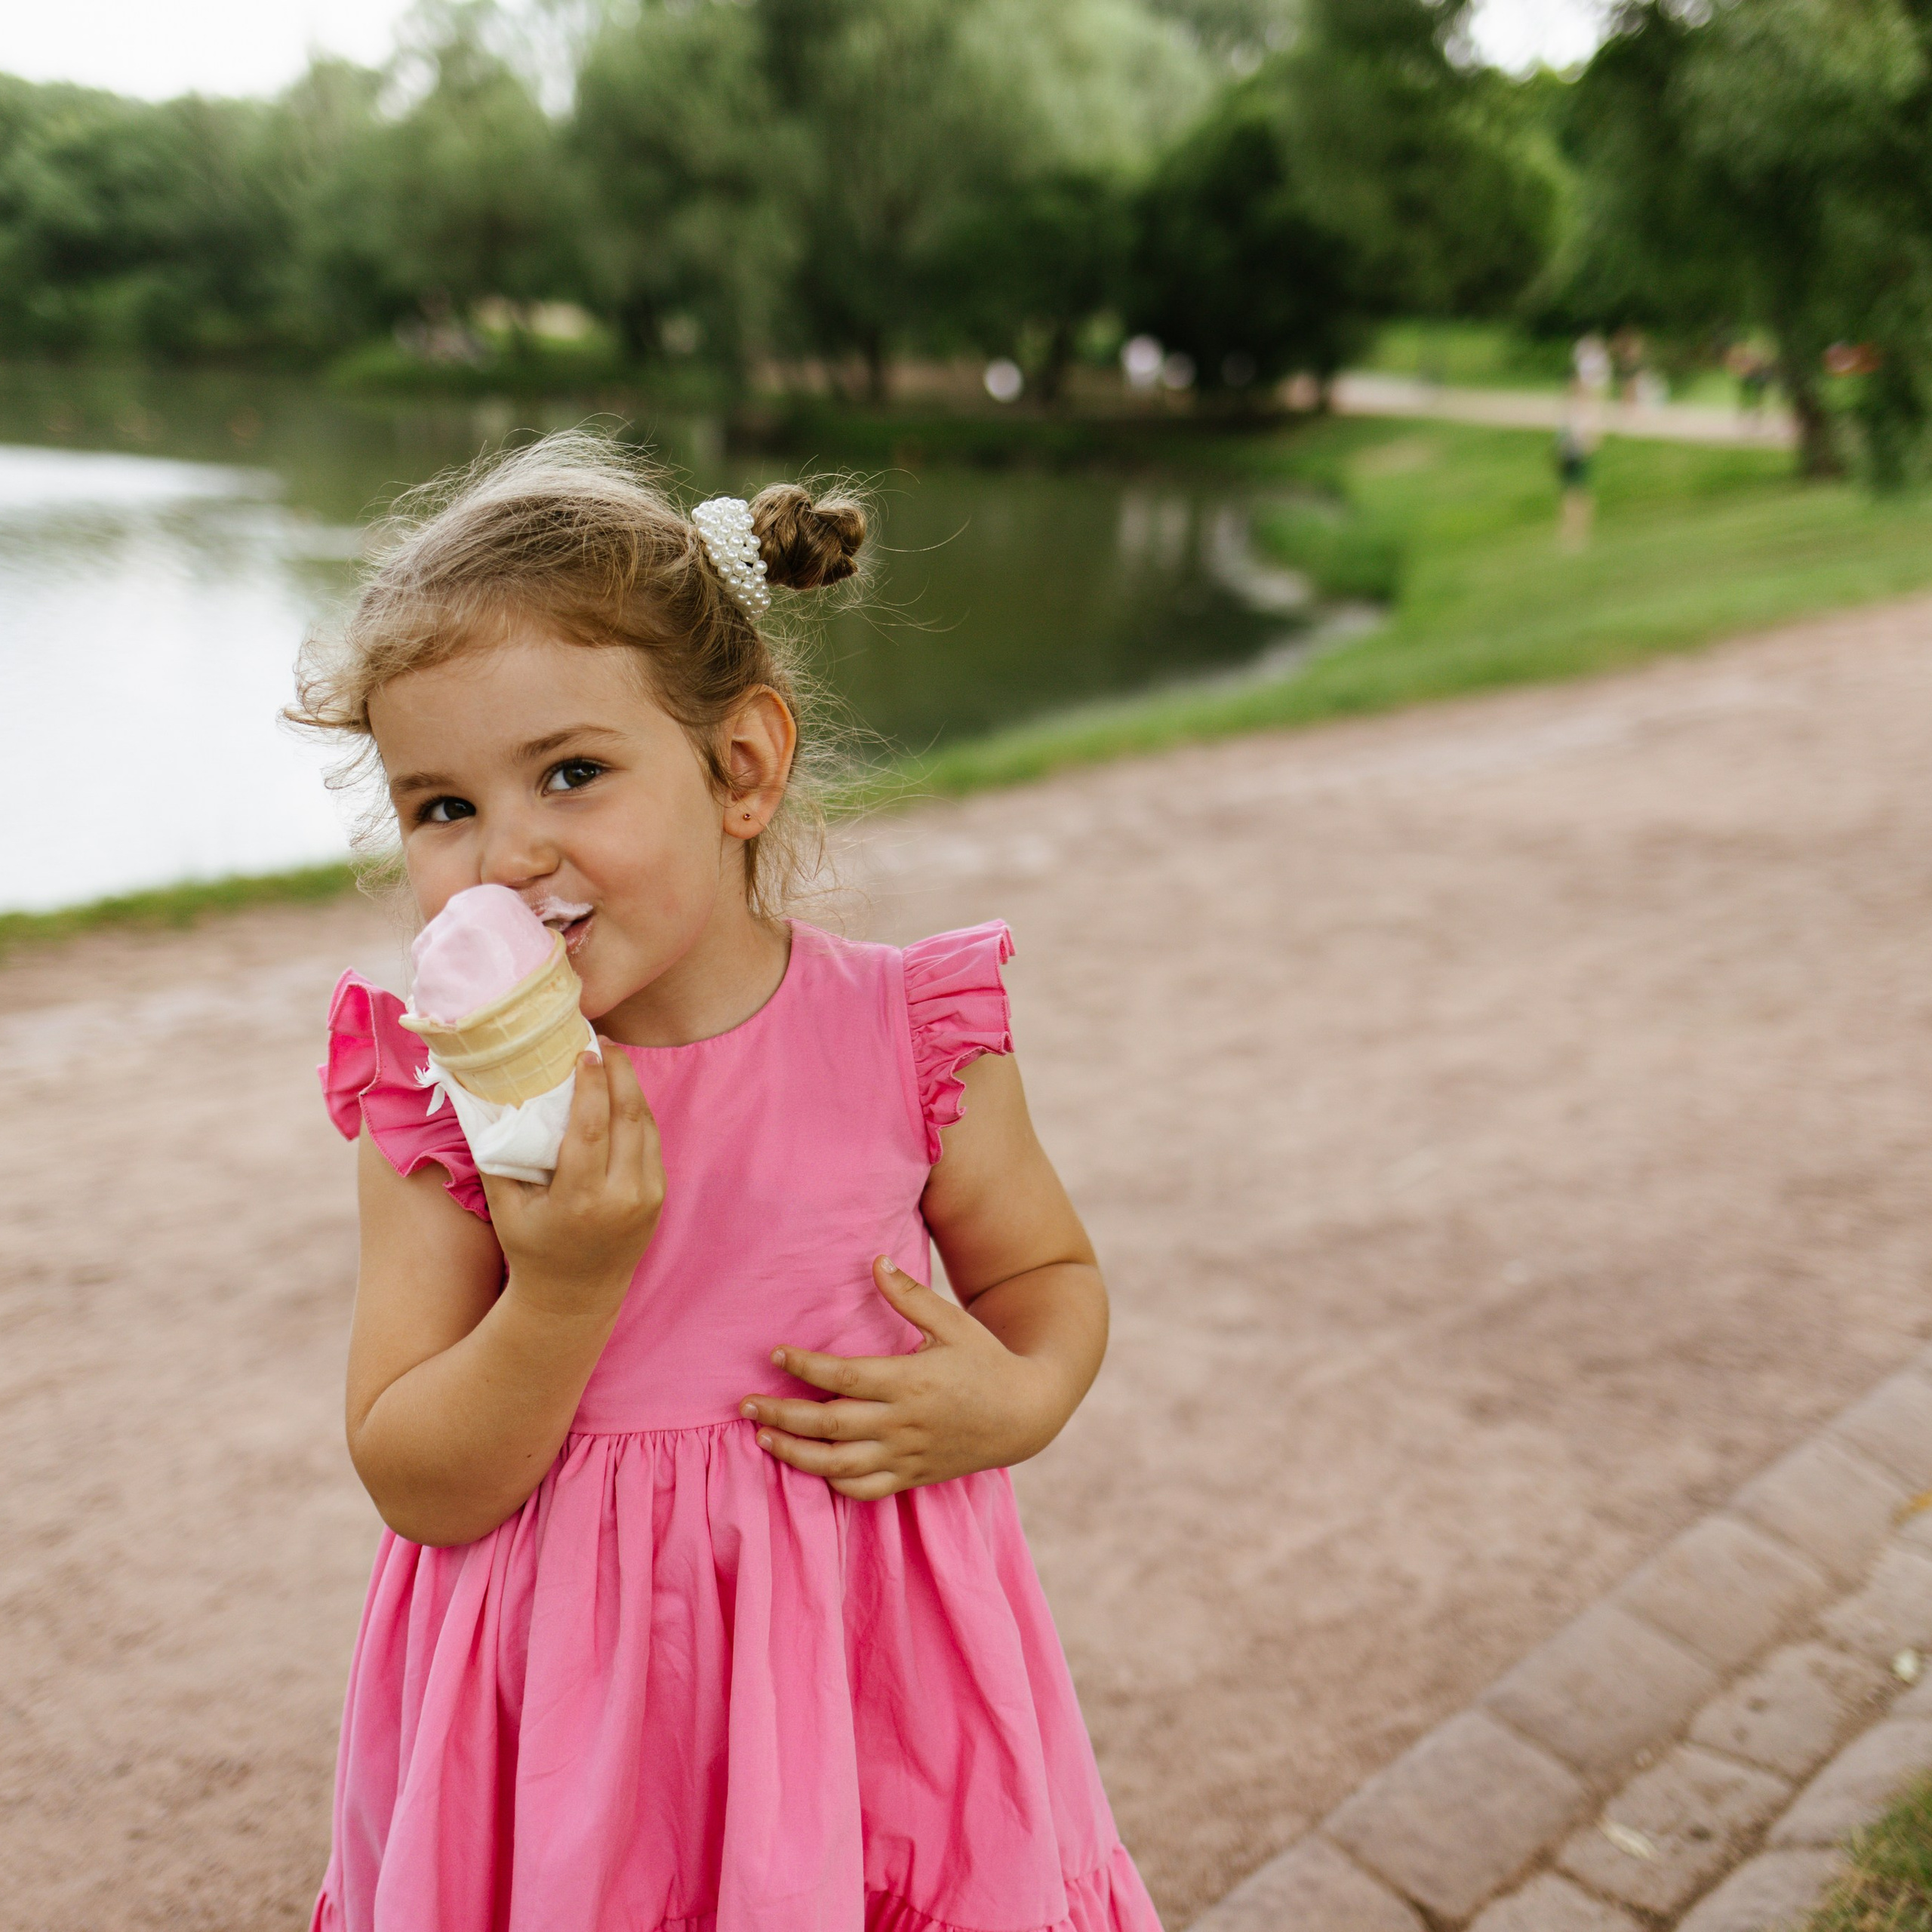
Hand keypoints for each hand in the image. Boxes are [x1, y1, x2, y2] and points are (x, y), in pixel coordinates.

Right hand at [482, 1043, 662, 1322]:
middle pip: (628, 1116)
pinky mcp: (659, 1197)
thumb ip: (496, 1152)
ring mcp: (646, 1198)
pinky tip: (621, 1093)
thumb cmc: (531, 1247)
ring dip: (631, 1087)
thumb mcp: (506, 1205)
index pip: (593, 1125)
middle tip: (603, 1042)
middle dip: (619, 1072)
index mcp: (581, 1198)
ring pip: (646, 1125)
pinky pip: (651, 1143)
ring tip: (612, 1059)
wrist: (575, 1298)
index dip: (592, 1082)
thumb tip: (478, 1093)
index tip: (585, 1051)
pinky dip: (637, 1113)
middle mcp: (622, 1196)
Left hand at [741, 1257, 1066, 1498]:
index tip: (775, 1354)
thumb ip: (910, 1296)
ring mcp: (906, 1454)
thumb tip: (875, 1260)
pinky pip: (864, 1490)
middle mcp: (903, 1422)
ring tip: (763, 1439)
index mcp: (909, 1380)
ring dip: (794, 1454)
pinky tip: (811, 1468)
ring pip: (838, 1465)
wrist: (1025, 1415)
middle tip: (745, 1405)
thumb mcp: (952, 1322)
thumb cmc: (986, 1361)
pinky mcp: (913, 1477)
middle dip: (781, 1416)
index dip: (804, 1366)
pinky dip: (833, 1484)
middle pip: (828, 1424)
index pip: (843, 1376)